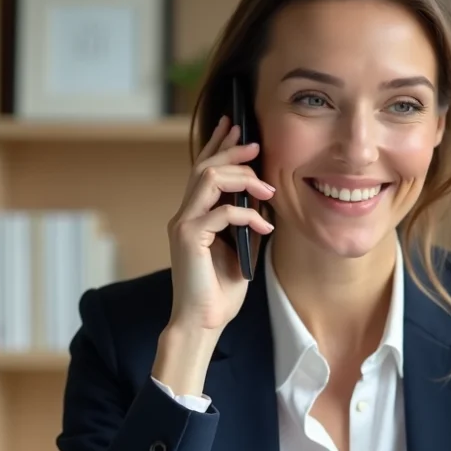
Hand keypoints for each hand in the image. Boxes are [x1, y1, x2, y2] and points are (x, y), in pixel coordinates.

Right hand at [166, 115, 274, 333]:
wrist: (202, 322)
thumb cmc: (219, 292)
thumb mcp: (242, 251)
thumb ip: (247, 224)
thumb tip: (265, 201)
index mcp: (194, 216)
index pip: (203, 170)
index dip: (218, 145)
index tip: (236, 127)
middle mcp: (184, 215)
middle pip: (204, 166)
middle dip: (231, 151)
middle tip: (256, 144)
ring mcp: (183, 224)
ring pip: (208, 179)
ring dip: (242, 178)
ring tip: (267, 189)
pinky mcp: (188, 237)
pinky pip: (221, 212)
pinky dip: (248, 216)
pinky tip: (265, 229)